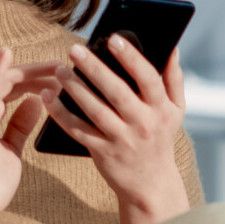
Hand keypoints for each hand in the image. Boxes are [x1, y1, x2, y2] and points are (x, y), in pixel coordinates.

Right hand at [0, 47, 64, 223]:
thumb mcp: (11, 148)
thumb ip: (20, 125)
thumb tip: (36, 103)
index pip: (16, 87)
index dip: (40, 79)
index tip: (65, 77)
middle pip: (12, 79)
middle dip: (40, 72)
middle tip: (67, 66)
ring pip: (2, 80)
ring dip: (30, 71)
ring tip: (55, 64)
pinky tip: (7, 55)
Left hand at [41, 35, 191, 223]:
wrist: (150, 184)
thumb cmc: (160, 138)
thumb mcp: (176, 111)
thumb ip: (173, 78)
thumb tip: (171, 46)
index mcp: (161, 109)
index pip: (148, 79)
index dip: (131, 58)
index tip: (113, 38)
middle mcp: (143, 124)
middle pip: (117, 92)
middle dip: (95, 68)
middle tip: (74, 49)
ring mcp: (122, 140)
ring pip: (95, 110)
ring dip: (75, 89)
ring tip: (60, 69)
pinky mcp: (102, 153)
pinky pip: (78, 130)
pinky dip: (61, 114)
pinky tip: (48, 97)